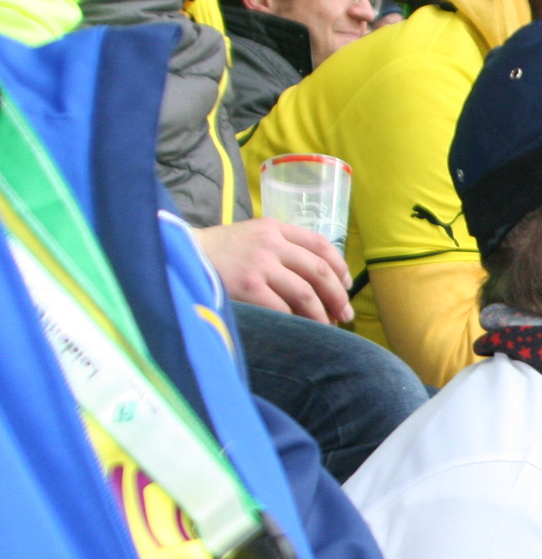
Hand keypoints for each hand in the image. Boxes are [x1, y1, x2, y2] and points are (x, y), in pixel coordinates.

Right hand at [193, 218, 352, 323]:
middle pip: (319, 271)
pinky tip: (301, 330)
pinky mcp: (247, 286)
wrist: (178, 255)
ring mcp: (259, 264)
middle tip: (345, 314)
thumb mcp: (251, 236)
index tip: (346, 286)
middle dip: (337, 296)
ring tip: (327, 327)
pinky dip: (296, 322)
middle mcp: (271, 243)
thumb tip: (318, 282)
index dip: (339, 267)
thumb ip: (281, 247)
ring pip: (305, 293)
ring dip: (321, 314)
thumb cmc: (218, 251)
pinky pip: (283, 308)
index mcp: (274, 228)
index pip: (321, 244)